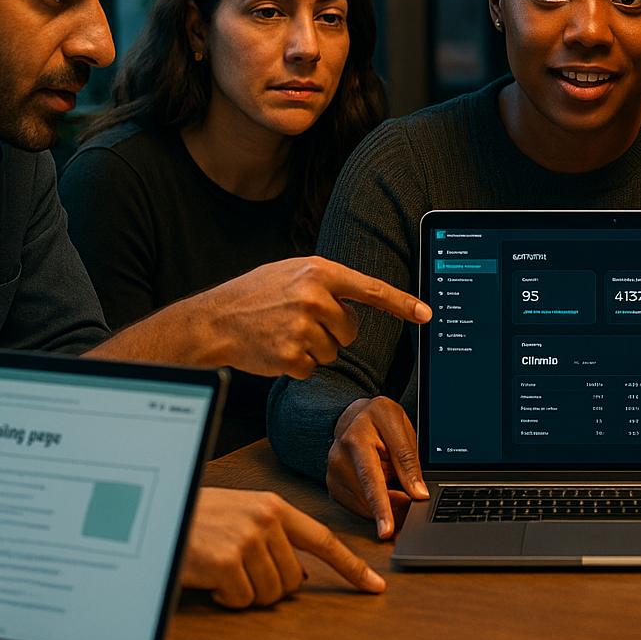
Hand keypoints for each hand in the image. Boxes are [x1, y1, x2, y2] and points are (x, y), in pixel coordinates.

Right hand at [180, 488, 384, 607]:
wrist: (151, 516)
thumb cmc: (196, 518)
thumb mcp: (241, 516)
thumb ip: (274, 537)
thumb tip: (302, 576)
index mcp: (273, 507)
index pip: (323, 540)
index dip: (351, 566)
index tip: (375, 585)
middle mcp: (265, 521)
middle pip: (294, 579)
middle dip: (270, 585)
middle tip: (240, 571)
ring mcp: (247, 541)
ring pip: (270, 593)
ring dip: (246, 592)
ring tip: (223, 571)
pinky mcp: (227, 562)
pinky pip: (242, 601)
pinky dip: (226, 599)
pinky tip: (210, 580)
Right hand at [191, 256, 430, 377]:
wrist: (214, 321)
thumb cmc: (254, 295)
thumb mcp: (291, 273)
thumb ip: (327, 282)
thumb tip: (361, 302)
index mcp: (318, 271)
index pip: (371, 289)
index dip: (402, 303)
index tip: (426, 314)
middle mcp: (314, 296)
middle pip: (351, 329)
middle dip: (332, 330)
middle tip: (299, 321)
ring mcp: (303, 327)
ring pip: (334, 350)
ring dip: (313, 348)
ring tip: (283, 332)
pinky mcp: (293, 355)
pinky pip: (313, 368)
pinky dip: (298, 364)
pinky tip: (276, 348)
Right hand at [326, 396, 429, 538]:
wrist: (356, 416)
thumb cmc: (380, 419)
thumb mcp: (400, 427)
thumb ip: (408, 460)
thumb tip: (418, 493)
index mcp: (356, 438)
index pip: (371, 479)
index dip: (380, 507)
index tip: (387, 531)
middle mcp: (338, 458)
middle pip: (369, 498)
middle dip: (394, 506)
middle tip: (411, 500)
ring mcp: (333, 475)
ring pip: (365, 507)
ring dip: (386, 505)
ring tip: (395, 483)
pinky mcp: (334, 488)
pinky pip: (360, 508)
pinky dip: (375, 505)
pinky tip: (383, 489)